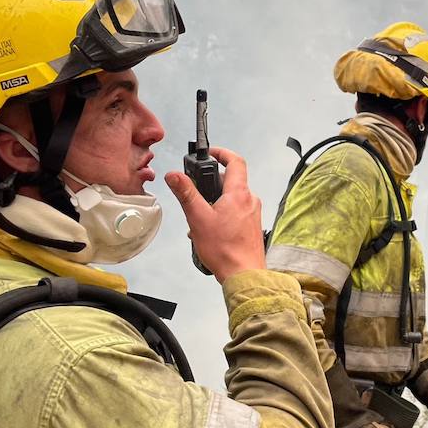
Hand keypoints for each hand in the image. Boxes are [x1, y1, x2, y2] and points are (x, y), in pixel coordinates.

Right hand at [165, 146, 264, 282]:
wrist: (244, 274)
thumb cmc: (225, 250)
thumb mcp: (198, 218)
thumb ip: (186, 194)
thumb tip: (174, 175)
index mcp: (239, 194)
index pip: (235, 161)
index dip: (222, 153)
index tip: (210, 153)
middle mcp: (250, 200)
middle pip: (231, 181)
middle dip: (211, 184)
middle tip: (196, 193)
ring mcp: (253, 214)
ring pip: (232, 198)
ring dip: (215, 202)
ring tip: (201, 219)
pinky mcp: (252, 226)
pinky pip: (236, 212)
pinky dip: (223, 214)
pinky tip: (211, 231)